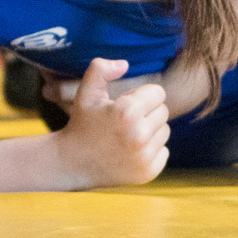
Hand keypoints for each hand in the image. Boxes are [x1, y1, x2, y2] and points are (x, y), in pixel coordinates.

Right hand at [52, 58, 169, 187]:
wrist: (72, 164)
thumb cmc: (82, 124)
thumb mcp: (87, 92)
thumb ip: (101, 69)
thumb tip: (125, 64)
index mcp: (127, 112)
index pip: (158, 93)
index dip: (142, 96)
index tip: (125, 104)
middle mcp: (139, 135)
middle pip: (163, 111)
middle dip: (147, 112)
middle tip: (124, 121)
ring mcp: (144, 157)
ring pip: (164, 131)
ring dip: (150, 131)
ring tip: (127, 136)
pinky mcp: (148, 173)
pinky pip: (164, 151)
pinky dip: (151, 151)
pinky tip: (131, 152)